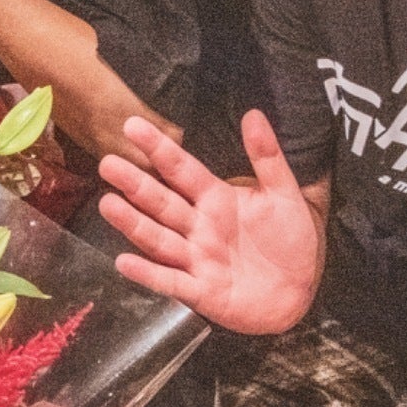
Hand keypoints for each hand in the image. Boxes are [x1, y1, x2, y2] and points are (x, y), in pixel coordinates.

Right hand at [97, 109, 322, 334]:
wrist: (298, 293)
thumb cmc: (288, 242)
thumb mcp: (285, 196)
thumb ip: (268, 158)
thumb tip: (253, 114)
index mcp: (216, 199)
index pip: (181, 169)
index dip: (158, 148)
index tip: (132, 125)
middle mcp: (198, 227)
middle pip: (161, 202)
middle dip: (135, 184)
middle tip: (108, 163)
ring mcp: (195, 259)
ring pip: (159, 239)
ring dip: (133, 223)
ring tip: (107, 205)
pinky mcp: (199, 291)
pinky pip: (170, 281)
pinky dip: (148, 273)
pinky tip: (124, 262)